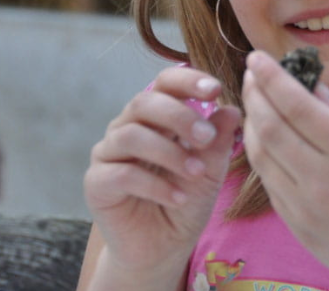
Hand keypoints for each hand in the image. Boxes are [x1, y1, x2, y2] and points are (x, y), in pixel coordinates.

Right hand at [83, 66, 241, 272]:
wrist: (164, 248)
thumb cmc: (186, 201)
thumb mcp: (211, 170)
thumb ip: (218, 141)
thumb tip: (232, 110)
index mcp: (156, 116)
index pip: (164, 83)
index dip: (187, 80)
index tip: (215, 89)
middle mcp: (127, 127)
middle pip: (144, 102)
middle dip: (179, 116)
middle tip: (207, 137)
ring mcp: (108, 154)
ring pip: (131, 135)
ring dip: (169, 152)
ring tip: (197, 173)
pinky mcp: (96, 184)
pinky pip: (121, 174)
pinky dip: (155, 185)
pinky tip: (178, 198)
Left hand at [241, 51, 328, 290]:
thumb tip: (313, 86)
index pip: (298, 107)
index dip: (273, 77)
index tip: (257, 56)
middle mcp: (322, 181)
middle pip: (270, 127)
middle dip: (254, 93)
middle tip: (251, 72)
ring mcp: (305, 208)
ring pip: (261, 155)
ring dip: (251, 122)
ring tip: (255, 100)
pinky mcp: (297, 227)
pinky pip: (268, 182)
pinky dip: (261, 154)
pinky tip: (265, 137)